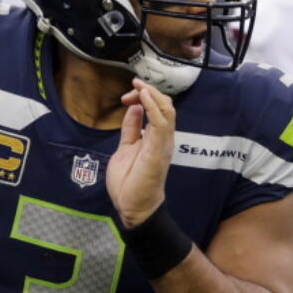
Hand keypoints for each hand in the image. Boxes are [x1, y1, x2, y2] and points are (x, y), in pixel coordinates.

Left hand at [107, 79, 173, 227]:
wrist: (133, 207)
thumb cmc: (130, 182)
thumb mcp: (126, 147)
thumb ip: (131, 128)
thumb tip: (133, 108)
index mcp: (155, 137)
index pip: (157, 107)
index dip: (144, 95)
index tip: (127, 96)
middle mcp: (162, 138)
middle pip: (165, 105)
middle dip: (149, 90)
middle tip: (132, 87)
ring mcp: (162, 143)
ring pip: (167, 110)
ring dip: (152, 94)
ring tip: (139, 86)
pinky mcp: (158, 150)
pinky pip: (161, 123)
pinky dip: (153, 107)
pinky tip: (143, 97)